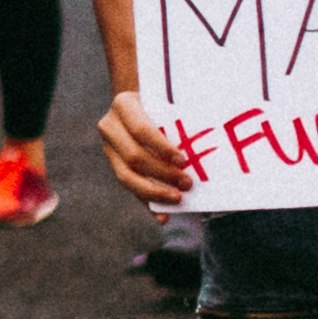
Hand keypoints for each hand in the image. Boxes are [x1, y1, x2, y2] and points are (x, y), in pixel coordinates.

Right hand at [98, 87, 194, 206]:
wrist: (138, 104)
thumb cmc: (161, 101)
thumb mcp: (166, 101)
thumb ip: (178, 116)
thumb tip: (209, 134)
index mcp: (123, 104)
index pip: (141, 129)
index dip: (161, 147)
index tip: (183, 160)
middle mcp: (110, 126)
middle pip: (134, 156)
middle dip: (162, 173)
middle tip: (187, 183)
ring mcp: (108, 148)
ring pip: (126, 176)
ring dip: (154, 191)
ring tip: (177, 199)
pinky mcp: (114, 165)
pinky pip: (130, 188)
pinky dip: (147, 204)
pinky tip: (161, 217)